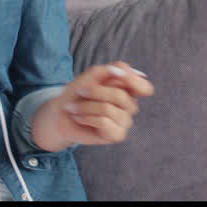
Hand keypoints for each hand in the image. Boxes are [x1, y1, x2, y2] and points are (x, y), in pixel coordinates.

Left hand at [35, 62, 154, 148]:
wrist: (62, 114)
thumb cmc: (78, 93)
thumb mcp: (91, 76)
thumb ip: (108, 70)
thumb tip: (124, 72)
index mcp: (128, 90)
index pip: (144, 88)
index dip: (134, 81)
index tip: (116, 75)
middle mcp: (129, 106)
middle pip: (121, 96)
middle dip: (96, 92)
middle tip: (80, 91)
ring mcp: (124, 122)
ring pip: (109, 109)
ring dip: (86, 107)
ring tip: (75, 108)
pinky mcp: (116, 135)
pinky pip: (104, 122)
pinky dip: (87, 117)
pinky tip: (79, 118)